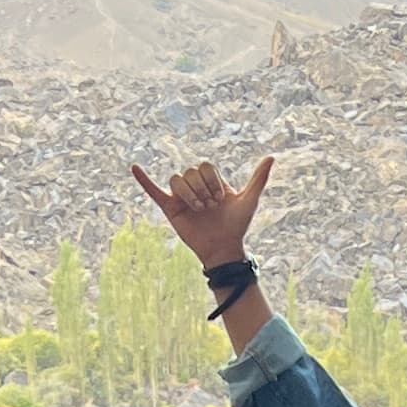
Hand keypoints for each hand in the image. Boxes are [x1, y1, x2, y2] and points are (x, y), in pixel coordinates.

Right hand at [131, 155, 272, 270]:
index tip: (222, 198)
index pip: (205, 166)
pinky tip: (134, 168)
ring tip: (199, 210)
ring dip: (189, 193)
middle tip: (210, 207)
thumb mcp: (249, 200)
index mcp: (211, 181)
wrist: (223, 248)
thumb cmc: (237, 226)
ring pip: (177, 180)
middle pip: (190, 172)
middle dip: (202, 189)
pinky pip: (153, 191)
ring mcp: (181, 196)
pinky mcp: (170, 207)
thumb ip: (258, 179)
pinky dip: (143, 180)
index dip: (213, 180)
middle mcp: (195, 186)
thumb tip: (272, 157)